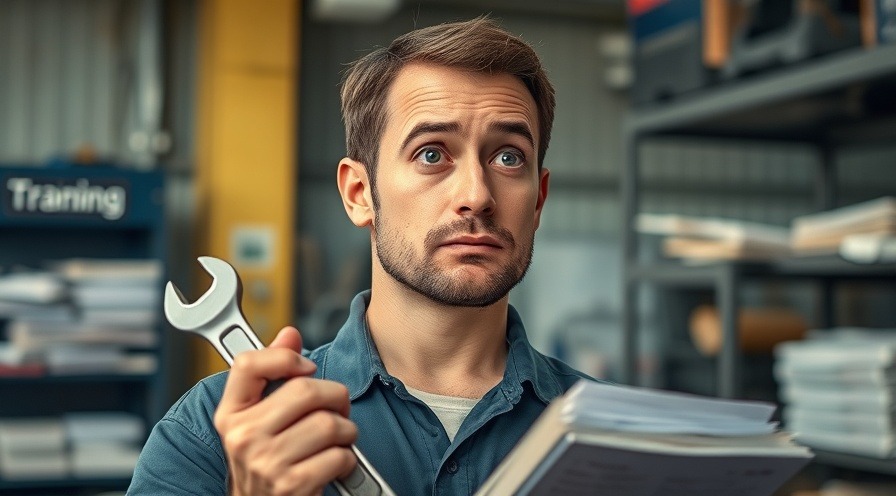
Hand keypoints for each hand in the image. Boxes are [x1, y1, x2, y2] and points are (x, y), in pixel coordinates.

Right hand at [214, 326, 357, 495]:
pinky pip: (339, 455)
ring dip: (346, 432)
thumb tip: (289, 334)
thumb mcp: (257, 418)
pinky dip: (347, 459)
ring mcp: (266, 462)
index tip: (305, 368)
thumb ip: (272, 373)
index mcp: (231, 414)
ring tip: (335, 440)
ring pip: (330, 423)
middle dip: (335, 398)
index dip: (286, 358)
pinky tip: (333, 463)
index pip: (248, 364)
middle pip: (306, 390)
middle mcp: (243, 436)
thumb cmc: (265, 460)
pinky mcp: (292, 484)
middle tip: (335, 409)